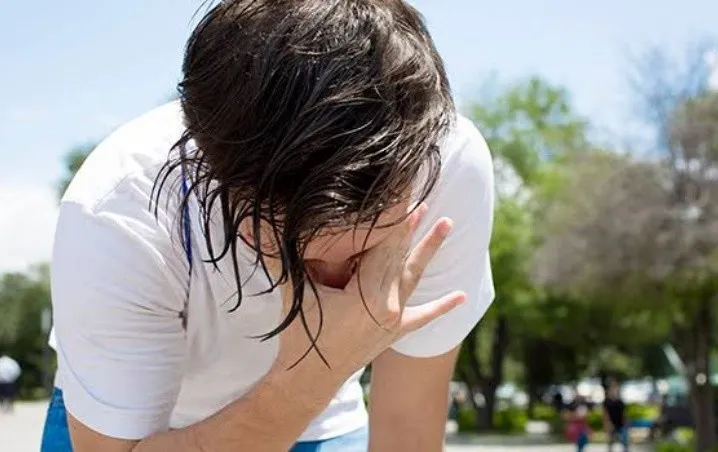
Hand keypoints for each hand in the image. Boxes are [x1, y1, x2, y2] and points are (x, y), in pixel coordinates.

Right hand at [269, 204, 465, 382]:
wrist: (308, 381)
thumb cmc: (299, 337)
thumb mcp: (292, 293)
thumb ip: (277, 257)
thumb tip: (251, 228)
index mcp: (365, 296)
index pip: (382, 246)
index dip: (392, 218)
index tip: (403, 193)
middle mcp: (386, 307)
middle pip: (399, 256)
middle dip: (410, 225)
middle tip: (423, 196)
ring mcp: (393, 320)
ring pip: (414, 277)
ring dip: (429, 250)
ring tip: (447, 224)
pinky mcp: (394, 332)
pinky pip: (422, 317)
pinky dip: (441, 307)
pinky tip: (461, 297)